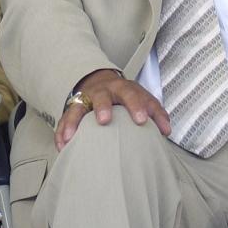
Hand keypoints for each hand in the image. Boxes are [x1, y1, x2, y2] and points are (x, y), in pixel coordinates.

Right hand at [54, 69, 170, 150]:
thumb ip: (155, 113)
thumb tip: (166, 131)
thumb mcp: (142, 98)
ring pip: (77, 107)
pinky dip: (61, 132)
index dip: (136, 106)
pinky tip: (62, 145)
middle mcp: (102, 91)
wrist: (100, 82)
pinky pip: (64, 120)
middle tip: (104, 120)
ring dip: (73, 122)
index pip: (131, 94)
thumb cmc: (125, 96)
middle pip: (102, 96)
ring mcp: (85, 99)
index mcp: (122, 88)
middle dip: (103, 107)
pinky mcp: (72, 109)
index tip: (141, 121)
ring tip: (70, 137)